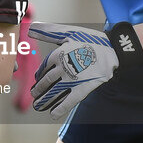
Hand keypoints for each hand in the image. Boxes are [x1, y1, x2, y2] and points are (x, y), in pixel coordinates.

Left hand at [28, 21, 142, 119]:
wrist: (112, 49)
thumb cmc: (90, 40)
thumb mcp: (68, 33)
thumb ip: (48, 32)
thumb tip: (30, 29)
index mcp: (57, 54)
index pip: (44, 67)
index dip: (40, 74)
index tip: (38, 78)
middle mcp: (62, 68)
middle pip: (46, 81)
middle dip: (39, 89)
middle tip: (34, 95)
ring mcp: (72, 80)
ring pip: (54, 92)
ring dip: (44, 100)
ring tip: (38, 106)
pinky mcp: (83, 88)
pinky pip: (69, 101)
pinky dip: (61, 108)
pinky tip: (53, 114)